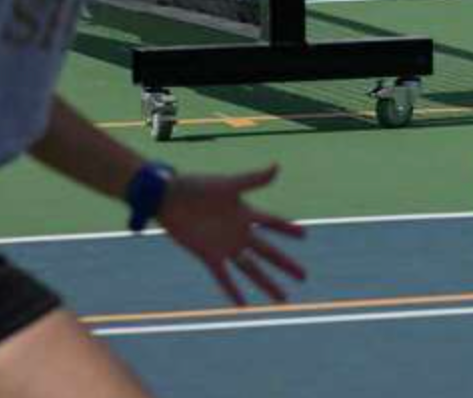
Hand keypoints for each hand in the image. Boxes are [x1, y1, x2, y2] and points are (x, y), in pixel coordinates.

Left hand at [155, 166, 307, 304]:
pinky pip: (225, 276)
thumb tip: (277, 166)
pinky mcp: (209, 255)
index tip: (304, 235)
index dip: (288, 229)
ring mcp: (225, 246)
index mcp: (245, 213)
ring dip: (267, 283)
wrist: (168, 198)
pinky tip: (243, 306)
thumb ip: (253, 179)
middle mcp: (239, 232)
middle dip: (286, 265)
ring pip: (252, 269)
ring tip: (282, 298)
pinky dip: (233, 291)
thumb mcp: (228, 184)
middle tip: (303, 277)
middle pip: (268, 252)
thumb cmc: (197, 186)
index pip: (273, 223)